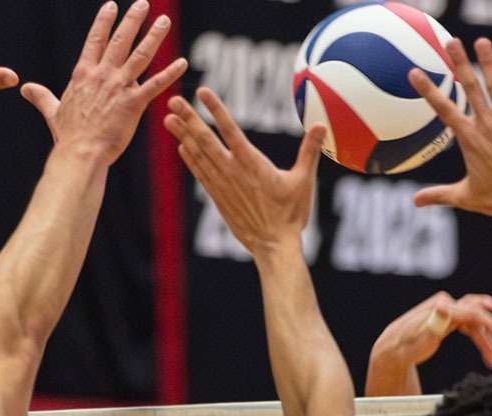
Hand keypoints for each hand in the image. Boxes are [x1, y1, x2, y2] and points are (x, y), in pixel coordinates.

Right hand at [23, 1, 187, 165]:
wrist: (80, 153)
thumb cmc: (67, 136)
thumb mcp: (52, 111)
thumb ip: (42, 97)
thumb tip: (25, 88)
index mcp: (83, 74)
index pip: (94, 40)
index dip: (103, 21)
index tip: (111, 5)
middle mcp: (102, 75)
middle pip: (120, 40)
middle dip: (133, 20)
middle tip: (144, 3)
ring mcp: (118, 87)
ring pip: (140, 56)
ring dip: (154, 37)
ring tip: (164, 21)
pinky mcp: (133, 103)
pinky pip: (155, 84)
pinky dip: (170, 73)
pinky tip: (182, 62)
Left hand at [165, 88, 324, 257]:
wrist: (273, 247)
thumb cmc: (291, 215)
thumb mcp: (303, 180)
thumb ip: (310, 151)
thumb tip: (322, 125)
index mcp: (253, 164)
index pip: (231, 130)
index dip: (216, 110)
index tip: (202, 92)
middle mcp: (233, 172)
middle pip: (206, 140)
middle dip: (189, 118)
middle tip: (172, 100)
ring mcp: (223, 185)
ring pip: (199, 155)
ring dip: (182, 135)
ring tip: (168, 118)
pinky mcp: (219, 198)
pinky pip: (201, 174)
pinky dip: (190, 160)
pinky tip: (181, 147)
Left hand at [371, 292, 491, 374]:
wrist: (393, 347)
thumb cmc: (405, 345)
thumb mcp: (421, 336)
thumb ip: (435, 321)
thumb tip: (444, 303)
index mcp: (442, 306)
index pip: (472, 312)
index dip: (488, 325)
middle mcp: (446, 305)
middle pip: (476, 313)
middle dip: (489, 331)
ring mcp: (448, 311)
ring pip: (475, 322)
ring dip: (485, 339)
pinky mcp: (448, 319)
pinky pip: (469, 325)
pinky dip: (478, 337)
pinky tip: (486, 349)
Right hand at [408, 40, 491, 217]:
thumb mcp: (464, 197)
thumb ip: (439, 195)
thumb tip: (415, 202)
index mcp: (469, 140)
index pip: (444, 110)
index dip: (428, 90)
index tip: (415, 72)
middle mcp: (487, 127)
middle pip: (470, 90)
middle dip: (459, 64)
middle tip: (450, 42)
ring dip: (489, 64)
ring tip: (481, 42)